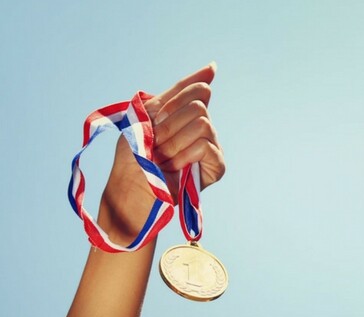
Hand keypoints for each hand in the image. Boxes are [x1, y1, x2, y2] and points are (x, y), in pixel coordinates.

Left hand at [99, 63, 224, 243]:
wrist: (130, 186)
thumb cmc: (135, 153)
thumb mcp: (150, 113)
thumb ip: (177, 92)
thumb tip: (213, 67)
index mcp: (189, 113)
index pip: (198, 89)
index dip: (174, 102)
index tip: (157, 119)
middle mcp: (205, 127)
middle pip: (199, 105)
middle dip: (170, 124)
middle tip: (155, 143)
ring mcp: (212, 147)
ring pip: (202, 123)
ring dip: (174, 140)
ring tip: (162, 157)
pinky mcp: (217, 166)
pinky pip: (206, 145)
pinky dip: (183, 154)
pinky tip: (174, 166)